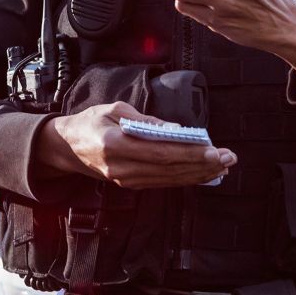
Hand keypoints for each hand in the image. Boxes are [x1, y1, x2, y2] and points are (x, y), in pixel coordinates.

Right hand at [37, 101, 235, 188]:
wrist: (67, 147)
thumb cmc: (90, 122)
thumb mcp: (113, 110)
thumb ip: (144, 120)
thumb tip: (175, 129)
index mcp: (115, 145)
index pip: (160, 152)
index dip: (189, 153)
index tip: (213, 149)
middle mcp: (121, 168)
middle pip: (169, 169)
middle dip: (201, 165)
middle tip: (228, 158)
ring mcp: (126, 180)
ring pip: (169, 179)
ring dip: (198, 174)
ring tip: (222, 165)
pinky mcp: (130, 184)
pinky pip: (162, 182)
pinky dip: (185, 178)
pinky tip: (202, 172)